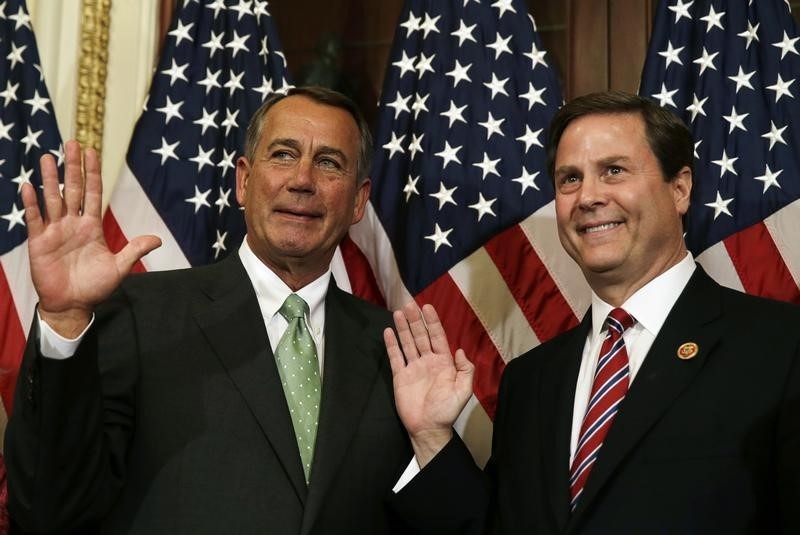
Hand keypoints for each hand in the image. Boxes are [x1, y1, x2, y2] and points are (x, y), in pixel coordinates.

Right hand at [21, 140, 160, 336]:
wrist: (73, 305)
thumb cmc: (95, 287)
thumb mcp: (119, 268)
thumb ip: (135, 250)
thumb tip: (158, 240)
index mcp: (92, 227)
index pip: (93, 193)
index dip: (92, 173)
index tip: (92, 152)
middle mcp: (73, 224)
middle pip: (73, 189)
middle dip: (73, 167)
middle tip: (72, 143)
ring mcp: (55, 231)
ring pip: (52, 199)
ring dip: (50, 179)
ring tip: (48, 157)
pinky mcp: (39, 242)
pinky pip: (35, 219)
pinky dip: (32, 204)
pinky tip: (29, 186)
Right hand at [384, 302, 473, 466]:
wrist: (428, 428)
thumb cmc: (447, 411)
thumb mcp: (463, 391)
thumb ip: (465, 370)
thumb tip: (459, 350)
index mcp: (443, 363)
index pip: (437, 337)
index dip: (432, 322)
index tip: (427, 307)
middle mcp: (428, 361)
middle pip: (421, 336)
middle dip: (415, 320)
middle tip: (409, 304)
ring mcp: (413, 368)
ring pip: (408, 343)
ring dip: (403, 328)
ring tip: (398, 312)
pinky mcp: (400, 376)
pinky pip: (395, 357)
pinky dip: (391, 344)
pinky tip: (388, 331)